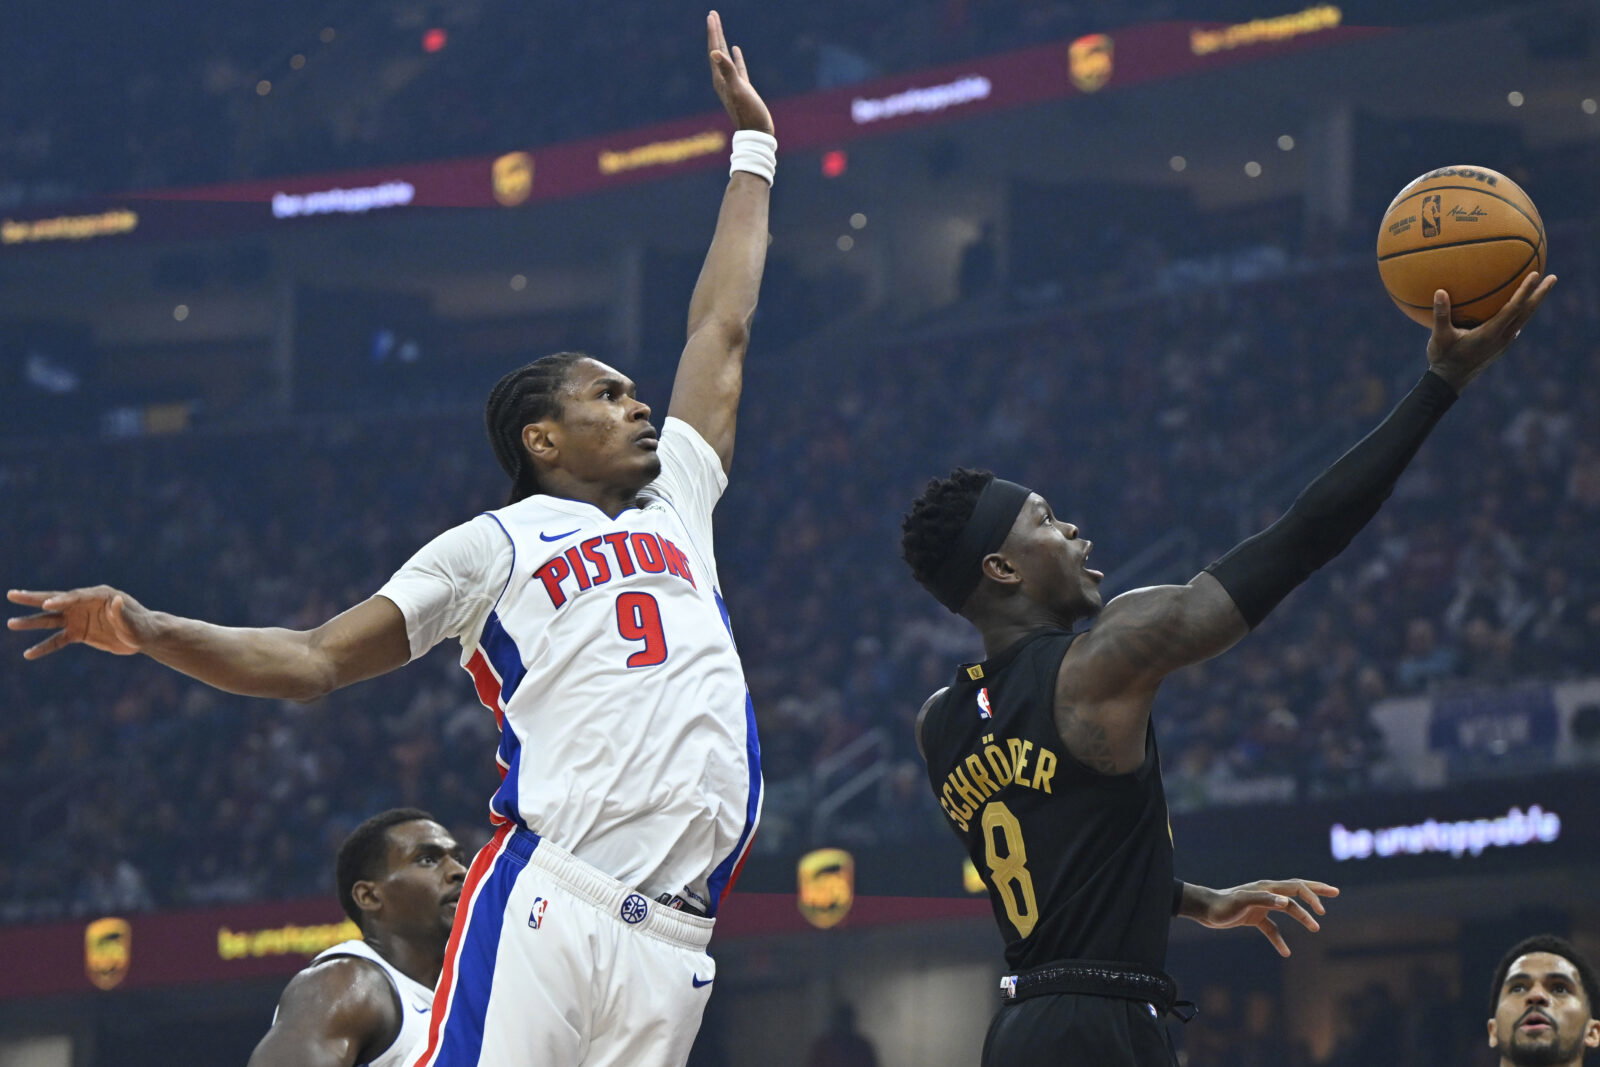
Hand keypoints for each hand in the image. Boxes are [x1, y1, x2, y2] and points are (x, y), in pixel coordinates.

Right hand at [7, 586, 149, 658]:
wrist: (144, 637)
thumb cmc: (142, 626)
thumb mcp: (134, 622)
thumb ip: (123, 613)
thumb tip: (117, 601)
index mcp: (99, 595)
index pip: (76, 596)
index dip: (61, 600)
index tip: (47, 605)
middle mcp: (84, 604)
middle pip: (55, 601)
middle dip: (34, 598)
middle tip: (12, 594)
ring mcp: (79, 618)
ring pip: (51, 620)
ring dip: (31, 622)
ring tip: (11, 623)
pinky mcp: (78, 633)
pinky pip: (57, 640)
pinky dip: (44, 647)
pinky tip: (28, 654)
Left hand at [707, 11, 772, 134]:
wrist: (756, 132)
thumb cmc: (748, 112)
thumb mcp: (738, 89)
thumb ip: (727, 70)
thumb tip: (714, 53)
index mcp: (719, 77)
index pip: (714, 49)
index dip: (713, 32)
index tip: (711, 15)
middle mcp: (722, 79)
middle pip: (716, 50)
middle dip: (715, 32)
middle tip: (712, 14)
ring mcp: (732, 83)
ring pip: (726, 57)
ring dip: (723, 42)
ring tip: (720, 28)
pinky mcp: (743, 88)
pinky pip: (737, 67)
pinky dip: (736, 57)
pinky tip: (737, 49)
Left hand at [1187, 879, 1338, 957]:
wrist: (1204, 911)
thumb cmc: (1222, 905)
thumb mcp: (1242, 902)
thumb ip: (1263, 899)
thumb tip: (1286, 901)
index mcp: (1267, 887)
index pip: (1296, 887)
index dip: (1312, 896)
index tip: (1322, 911)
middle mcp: (1267, 894)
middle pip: (1297, 890)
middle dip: (1316, 892)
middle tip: (1335, 893)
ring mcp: (1261, 905)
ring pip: (1288, 909)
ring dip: (1302, 917)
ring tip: (1316, 928)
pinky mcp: (1254, 917)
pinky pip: (1272, 928)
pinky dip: (1279, 939)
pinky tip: (1285, 952)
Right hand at [1427, 271, 1556, 391]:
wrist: (1449, 381)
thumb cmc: (1443, 358)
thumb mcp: (1439, 337)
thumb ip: (1441, 314)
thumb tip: (1440, 291)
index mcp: (1491, 333)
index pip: (1513, 309)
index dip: (1525, 291)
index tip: (1535, 275)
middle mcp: (1502, 337)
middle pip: (1527, 312)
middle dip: (1541, 294)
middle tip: (1553, 277)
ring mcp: (1503, 343)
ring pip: (1524, 319)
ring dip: (1534, 303)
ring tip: (1542, 289)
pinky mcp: (1500, 346)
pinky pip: (1515, 324)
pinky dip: (1521, 312)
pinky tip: (1519, 307)